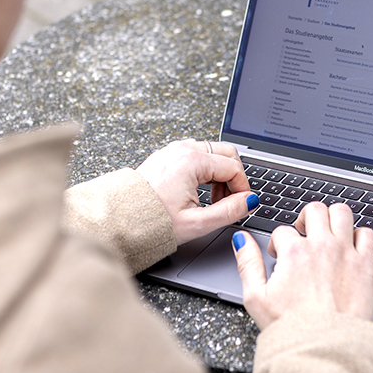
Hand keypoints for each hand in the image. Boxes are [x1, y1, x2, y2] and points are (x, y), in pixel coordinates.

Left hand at [136, 139, 257, 244]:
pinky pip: (197, 154)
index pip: (234, 167)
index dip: (243, 188)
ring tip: (211, 199)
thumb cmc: (154, 221)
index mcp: (192, 161)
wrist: (122, 219)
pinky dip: (205, 169)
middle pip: (227, 153)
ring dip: (220, 173)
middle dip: (234, 177)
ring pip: (212, 152)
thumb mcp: (196, 223)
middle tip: (228, 201)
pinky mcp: (167, 154)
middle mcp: (183, 149)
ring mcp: (174, 149)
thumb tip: (249, 202)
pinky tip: (199, 191)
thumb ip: (229, 211)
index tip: (241, 205)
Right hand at [232, 202, 372, 329]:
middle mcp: (322, 246)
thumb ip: (247, 263)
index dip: (278, 243)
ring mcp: (346, 253)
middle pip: (314, 210)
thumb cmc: (292, 329)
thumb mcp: (256, 298)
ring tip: (328, 233)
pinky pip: (367, 233)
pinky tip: (351, 248)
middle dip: (306, 219)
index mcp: (294, 252)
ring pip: (342, 212)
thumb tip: (241, 239)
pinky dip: (359, 236)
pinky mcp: (367, 265)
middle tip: (305, 235)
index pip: (283, 230)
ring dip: (333, 219)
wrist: (327, 349)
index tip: (280, 257)